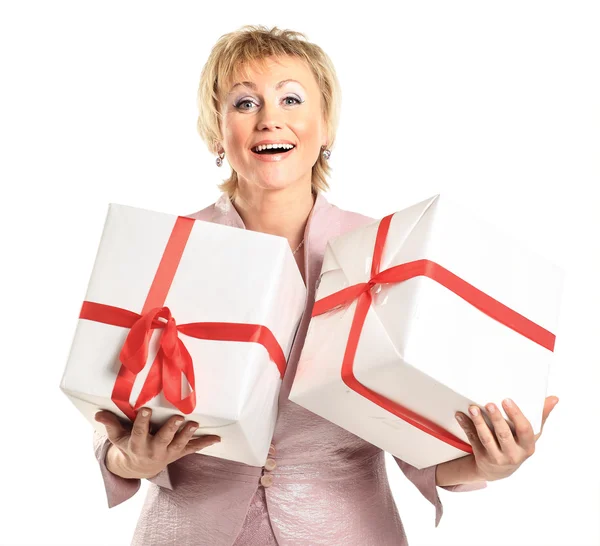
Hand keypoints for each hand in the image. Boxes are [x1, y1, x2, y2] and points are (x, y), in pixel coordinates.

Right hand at [94, 408, 220, 478]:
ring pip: (179, 444)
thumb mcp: (117, 437)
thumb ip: (110, 424)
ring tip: (195, 424)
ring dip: (188, 435)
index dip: (142, 421)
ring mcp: (168, 453)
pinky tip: (216, 438)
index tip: (146, 409)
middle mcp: (154, 450)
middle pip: (163, 439)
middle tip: (178, 417)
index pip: (139, 432)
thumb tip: (98, 413)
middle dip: (171, 429)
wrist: (138, 468)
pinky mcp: (178, 453)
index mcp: (137, 444)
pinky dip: (205, 443)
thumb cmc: (128, 446)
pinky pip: (192, 449)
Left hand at [455, 396, 558, 481]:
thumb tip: (554, 398)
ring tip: (473, 408)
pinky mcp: (481, 456)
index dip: (516, 416)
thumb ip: (541, 416)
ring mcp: (496, 457)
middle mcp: (513, 454)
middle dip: (497, 419)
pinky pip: (472, 439)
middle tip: (490, 404)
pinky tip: (460, 415)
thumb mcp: (531, 435)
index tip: (507, 400)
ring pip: (486, 439)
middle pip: (504, 435)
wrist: (499, 471)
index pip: (525, 431)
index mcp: (528, 447)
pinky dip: (466, 426)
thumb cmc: (518, 446)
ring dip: (478, 423)